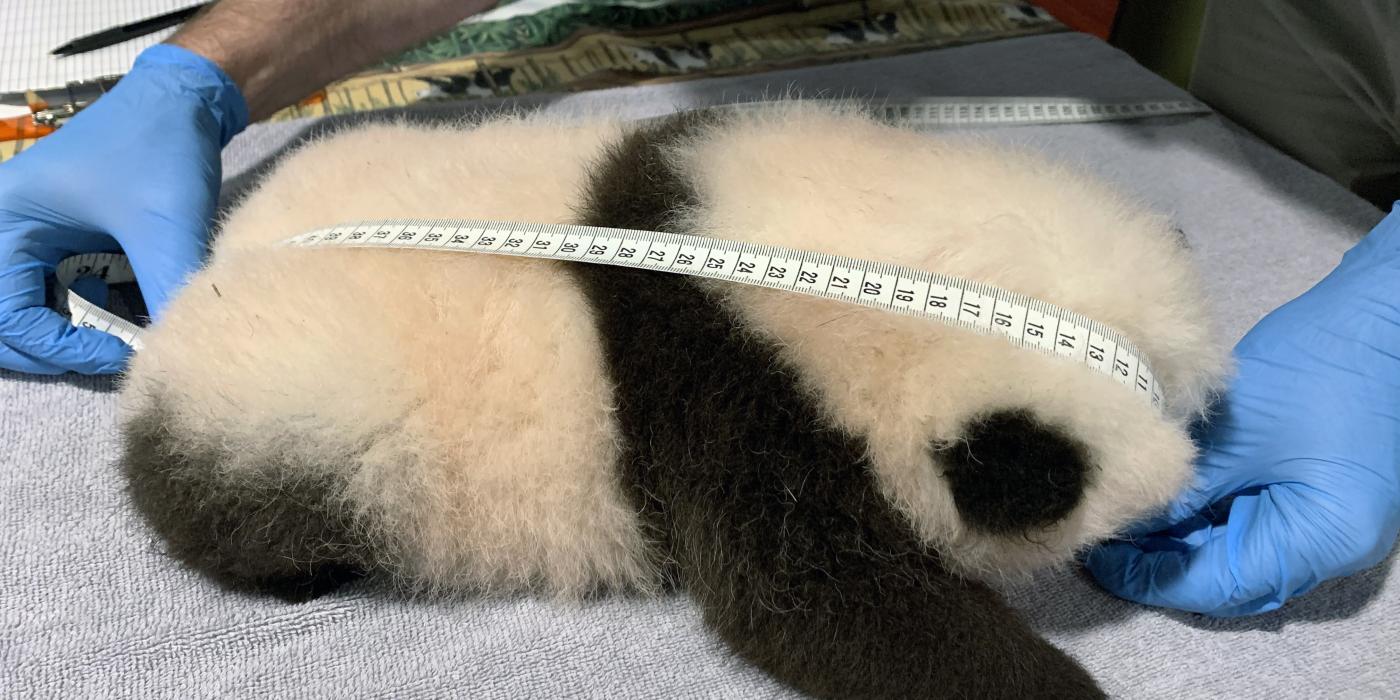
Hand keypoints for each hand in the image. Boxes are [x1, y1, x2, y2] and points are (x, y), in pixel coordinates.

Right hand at [0, 44, 245, 373]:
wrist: (185, 101)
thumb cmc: (160, 149)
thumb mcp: (165, 224)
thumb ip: (164, 289)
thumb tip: (172, 352)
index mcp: (7, 220)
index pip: (5, 314)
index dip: (57, 348)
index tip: (118, 355)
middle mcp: (10, 230)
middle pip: (6, 321)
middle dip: (52, 350)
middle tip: (109, 362)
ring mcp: (37, 236)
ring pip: (34, 311)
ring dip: (71, 336)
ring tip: (121, 346)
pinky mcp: (67, 240)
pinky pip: (63, 293)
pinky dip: (90, 315)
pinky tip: (130, 320)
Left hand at [1087, 205, 1399, 615]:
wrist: (1381, 317)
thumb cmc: (1318, 368)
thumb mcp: (1236, 436)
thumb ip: (1185, 493)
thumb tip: (1128, 525)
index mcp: (1321, 541)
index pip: (1218, 584)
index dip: (1151, 577)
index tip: (1097, 556)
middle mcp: (1334, 549)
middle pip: (1229, 576)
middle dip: (1162, 559)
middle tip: (1103, 528)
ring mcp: (1332, 525)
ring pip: (1238, 553)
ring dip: (1183, 538)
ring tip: (1127, 510)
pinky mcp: (1322, 499)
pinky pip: (1256, 524)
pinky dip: (1210, 515)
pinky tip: (1167, 494)